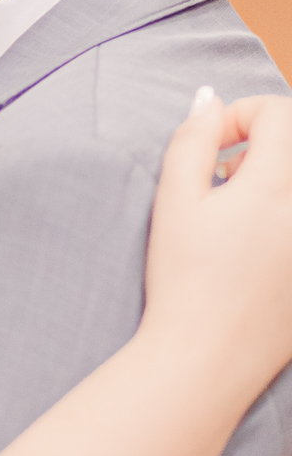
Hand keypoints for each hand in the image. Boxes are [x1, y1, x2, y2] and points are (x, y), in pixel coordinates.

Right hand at [145, 89, 291, 404]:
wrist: (207, 356)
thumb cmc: (184, 282)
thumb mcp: (175, 203)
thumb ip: (192, 139)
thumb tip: (209, 99)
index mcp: (276, 183)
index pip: (278, 112)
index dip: (239, 117)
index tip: (212, 150)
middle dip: (263, 147)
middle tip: (225, 178)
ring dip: (274, 183)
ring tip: (242, 212)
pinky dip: (280, 219)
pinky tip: (259, 246)